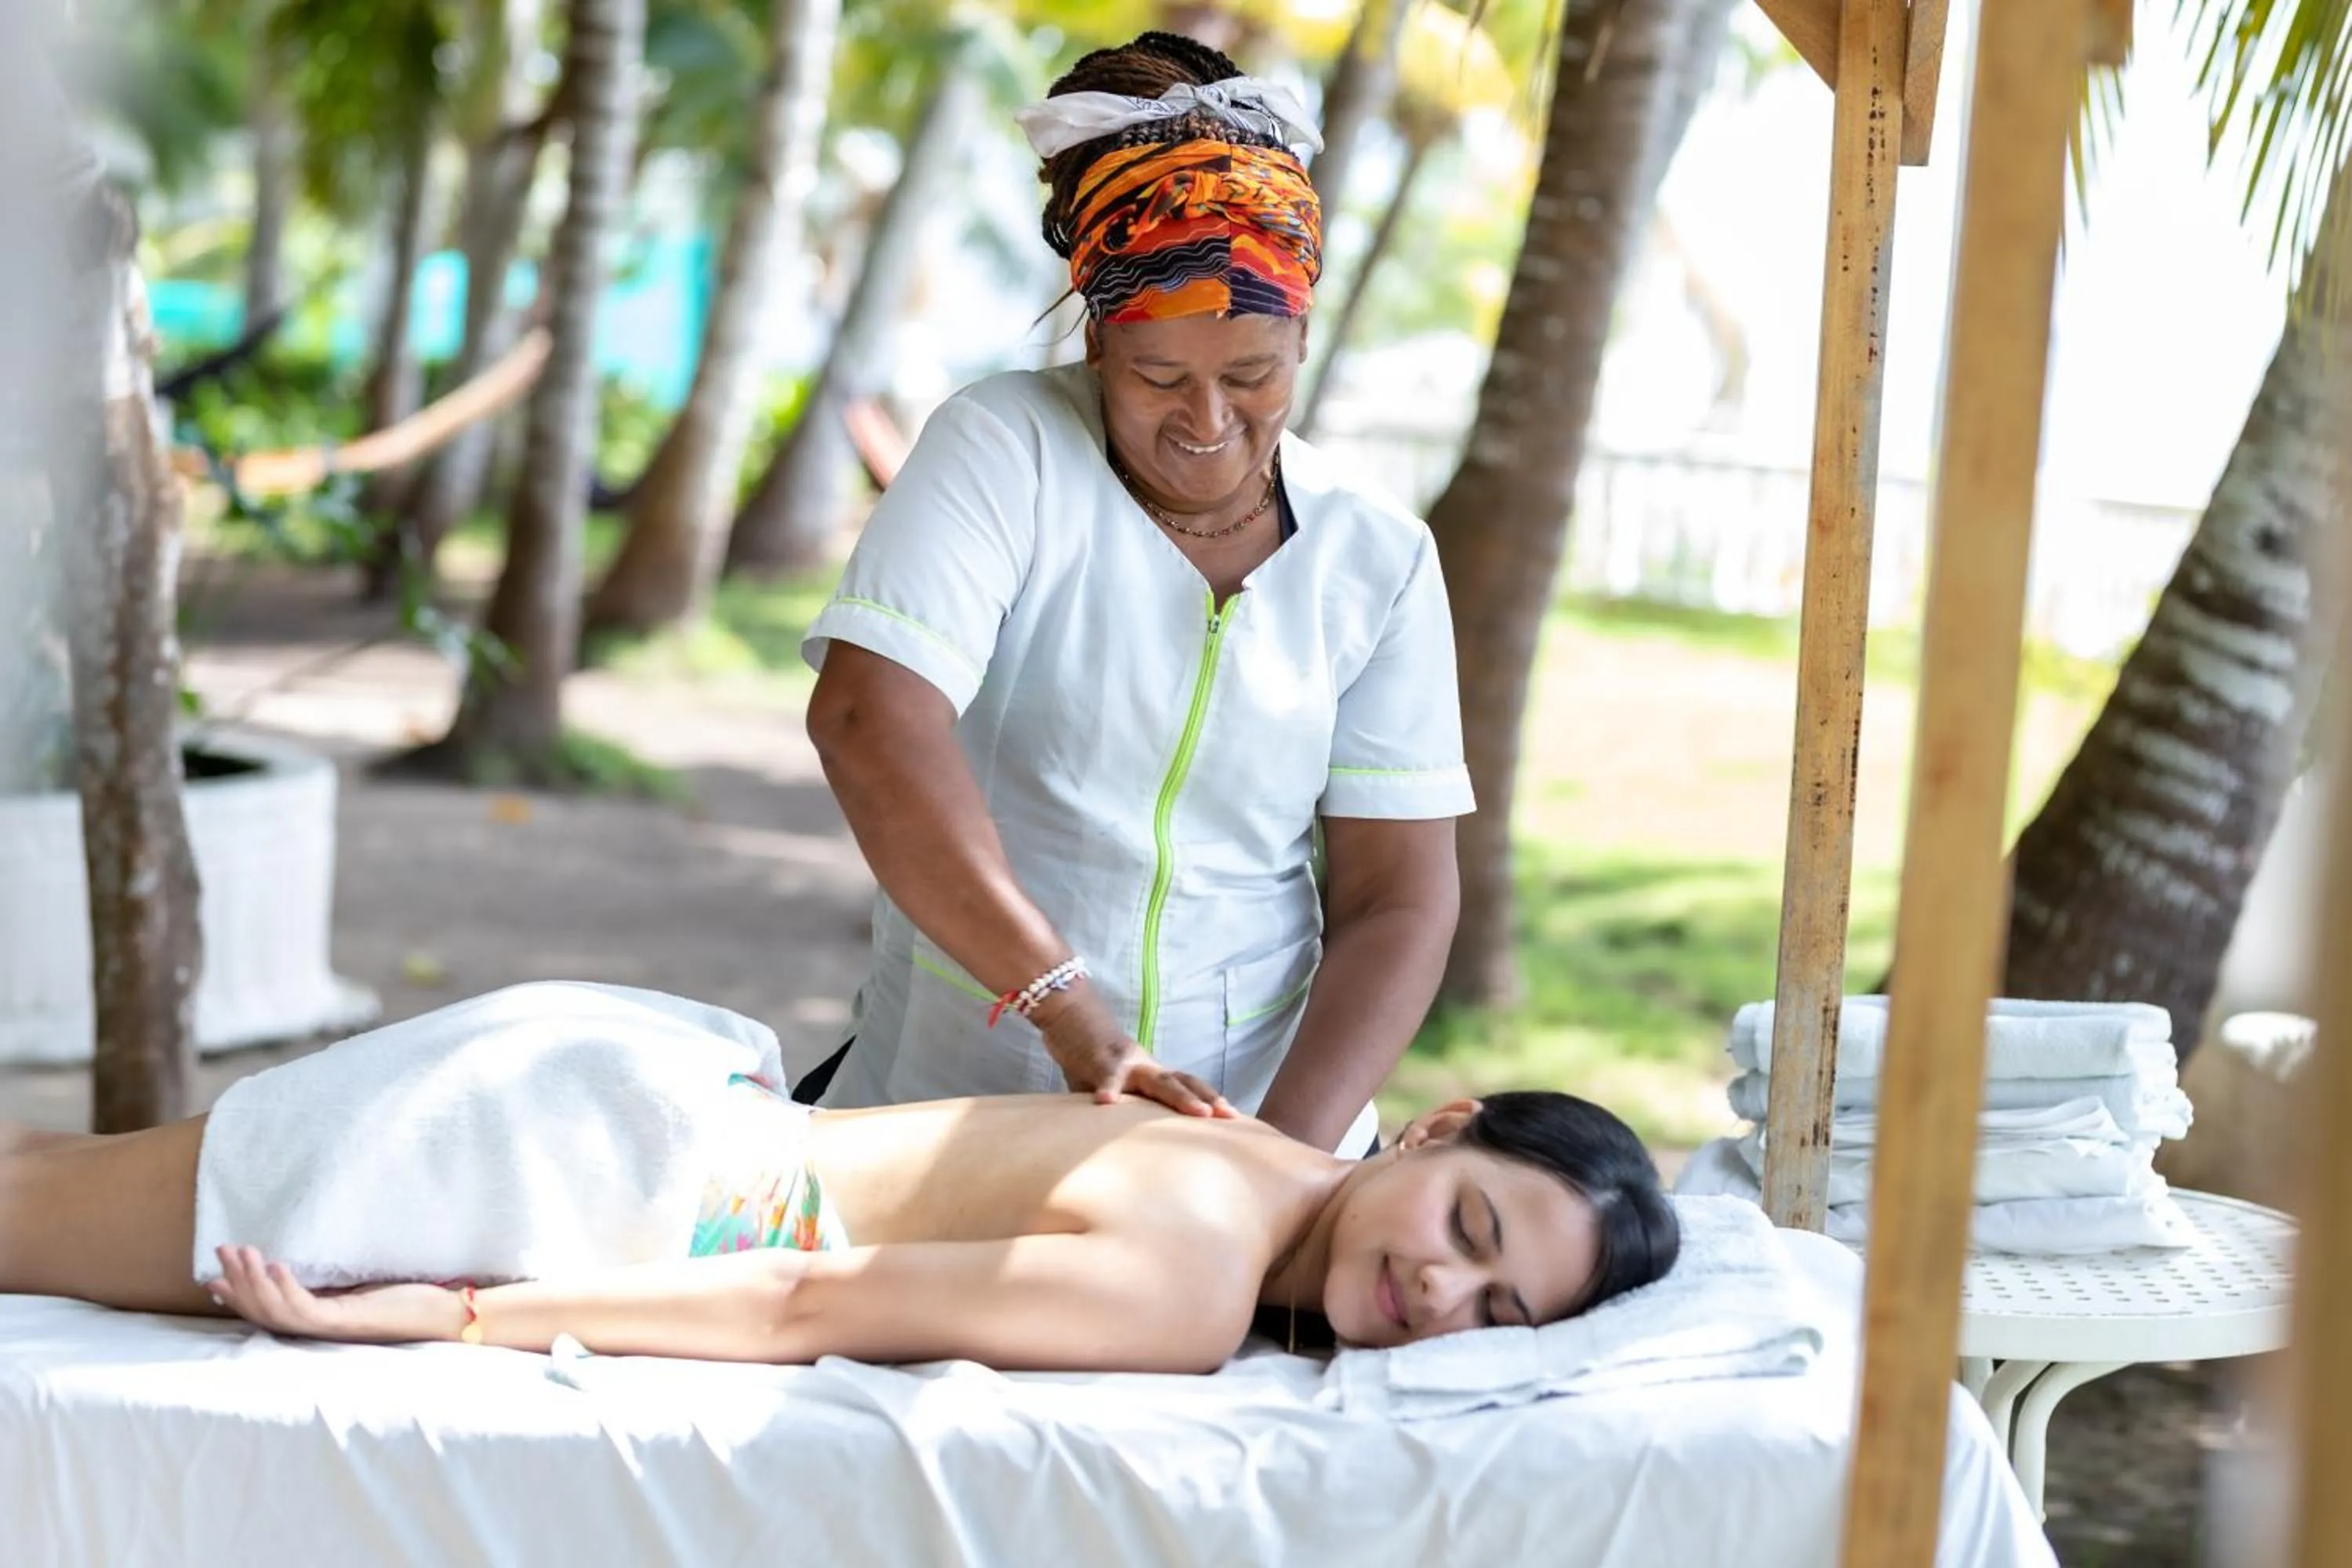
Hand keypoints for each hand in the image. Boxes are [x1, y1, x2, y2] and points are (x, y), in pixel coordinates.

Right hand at [206, 1244, 465, 1343]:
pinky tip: (276, 1265)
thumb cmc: (404, 1298)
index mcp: (317, 1321)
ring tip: (241, 1252)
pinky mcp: (346, 1322)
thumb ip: (330, 1283)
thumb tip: (302, 1263)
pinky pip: (306, 1309)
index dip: (237, 1297)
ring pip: (276, 1310)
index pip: (266, 1311)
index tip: (211, 1278)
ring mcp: (329, 1328)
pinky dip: (287, 1287)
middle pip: (263, 1310)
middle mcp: (317, 1330)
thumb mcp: (358, 1288)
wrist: (441, 1313)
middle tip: (221, 1250)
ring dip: (253, 1281)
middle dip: (237, 1281)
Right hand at [1031, 985, 1235, 1118]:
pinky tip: (1106, 1103)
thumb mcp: (1110, 1088)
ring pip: (1159, 1080)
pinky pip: (1106, 1077)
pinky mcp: (1100, 1061)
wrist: (1069, 1015)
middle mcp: (1145, 1066)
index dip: (1209, 1098)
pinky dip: (1108, 1088)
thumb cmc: (1089, 1058)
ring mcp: (1126, 1063)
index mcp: (1150, 1074)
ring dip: (1180, 1097)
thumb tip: (1129, 1143)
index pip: (1186, 1084)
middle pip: (1182, 1082)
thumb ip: (1123, 1110)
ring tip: (1199, 1113)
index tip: (1232, 1117)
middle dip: (1206, 1099)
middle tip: (1228, 1116)